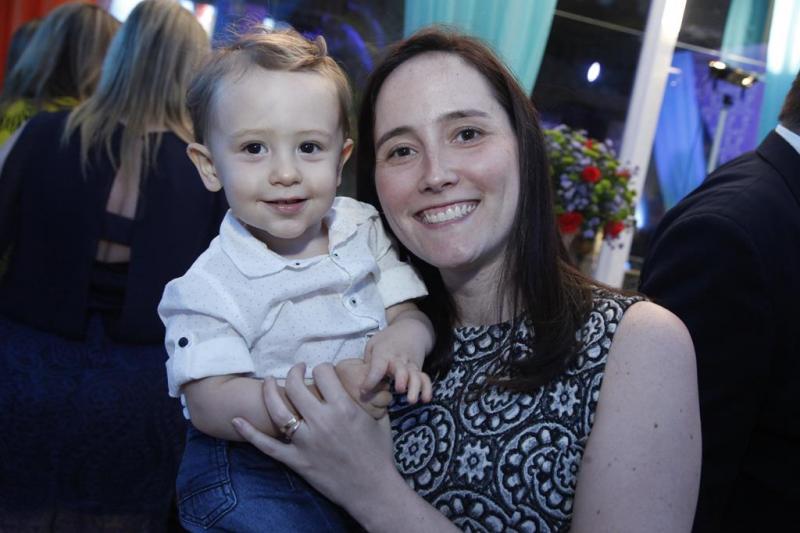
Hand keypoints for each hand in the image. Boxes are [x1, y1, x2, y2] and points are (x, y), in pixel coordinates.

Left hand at [232, 363, 399, 513]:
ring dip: (269, 391)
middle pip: (296, 386)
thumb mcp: (380, 419)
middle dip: (294, 372)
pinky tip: (236, 420)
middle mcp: (322, 421)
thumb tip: (368, 383)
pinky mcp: (296, 460)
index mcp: (343, 408)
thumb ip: (370, 399)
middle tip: (296, 370)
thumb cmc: (379, 454)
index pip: (323, 373)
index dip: (321, 368)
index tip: (322, 372)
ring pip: (278, 409)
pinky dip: (249, 433)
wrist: (372, 489)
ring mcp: (305, 441)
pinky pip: (267, 446)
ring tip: (269, 381)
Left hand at [361, 328, 432, 403]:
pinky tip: (425, 399)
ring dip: (414, 387)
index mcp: (384, 353)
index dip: (371, 379)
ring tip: (412, 400)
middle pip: (401, 369)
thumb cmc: (387, 340)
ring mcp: (410, 365)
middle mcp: (398, 360)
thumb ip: (368, 362)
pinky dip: (426, 388)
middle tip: (399, 389)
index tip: (364, 390)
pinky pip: (424, 379)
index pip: (377, 367)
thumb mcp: (372, 344)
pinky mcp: (419, 369)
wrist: (410, 329)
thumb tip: (363, 380)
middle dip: (401, 379)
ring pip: (415, 376)